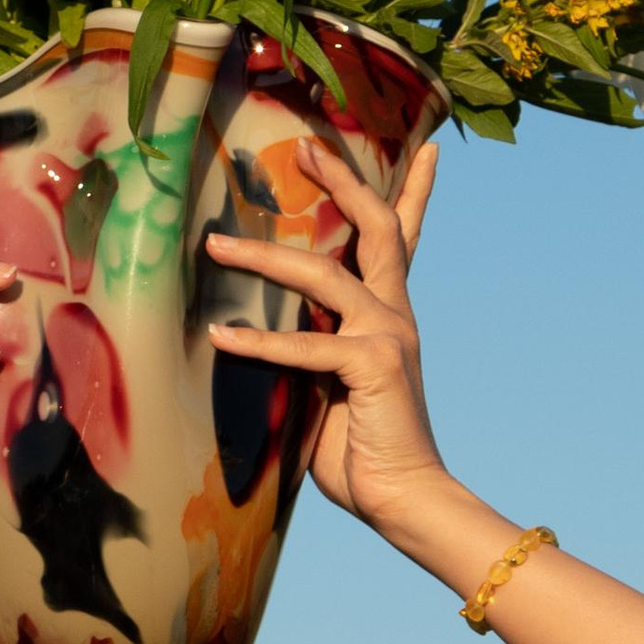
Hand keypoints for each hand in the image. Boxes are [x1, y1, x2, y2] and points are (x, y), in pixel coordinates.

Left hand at [203, 134, 448, 532]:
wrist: (403, 496)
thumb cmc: (360, 447)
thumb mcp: (328, 384)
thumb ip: (310, 347)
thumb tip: (251, 326)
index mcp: (389, 314)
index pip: (404, 239)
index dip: (415, 190)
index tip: (427, 147)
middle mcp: (395, 313)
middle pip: (376, 227)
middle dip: (344, 181)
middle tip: (308, 146)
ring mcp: (388, 335)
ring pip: (324, 275)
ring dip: (265, 257)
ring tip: (215, 245)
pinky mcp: (373, 366)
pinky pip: (307, 346)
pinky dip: (260, 342)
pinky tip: (219, 338)